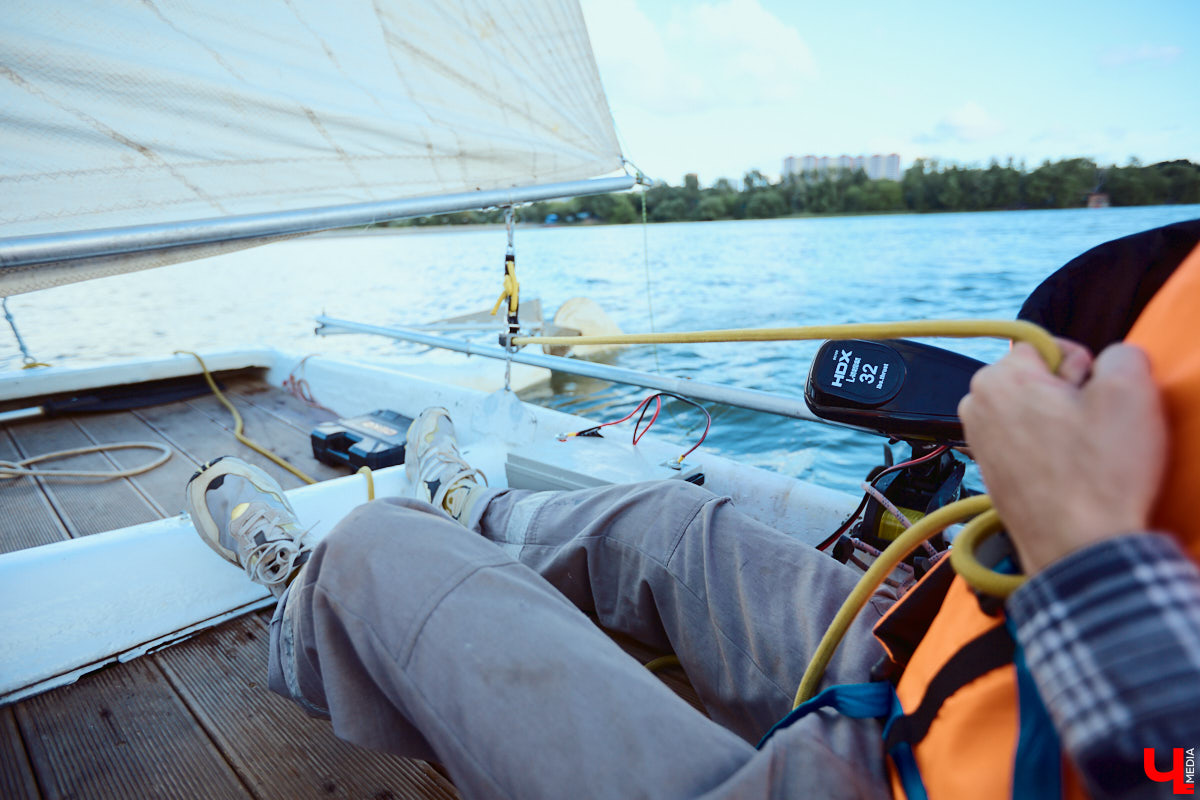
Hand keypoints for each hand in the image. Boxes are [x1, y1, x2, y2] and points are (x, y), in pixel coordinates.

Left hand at [958, 340, 1166, 572]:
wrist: (1079, 548)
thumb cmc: (1097, 477)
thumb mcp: (1130, 392)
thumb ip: (1121, 354)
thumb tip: (1113, 358)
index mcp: (997, 379)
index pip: (1045, 345)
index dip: (1081, 366)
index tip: (1093, 394)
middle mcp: (976, 409)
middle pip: (1035, 379)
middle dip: (1068, 394)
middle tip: (1092, 427)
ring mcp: (981, 444)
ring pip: (1033, 412)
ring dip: (1062, 424)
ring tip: (1084, 454)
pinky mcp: (993, 474)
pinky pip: (1028, 445)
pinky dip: (1051, 452)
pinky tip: (1072, 473)